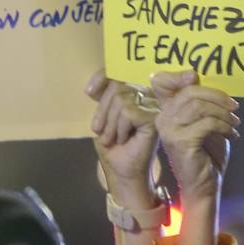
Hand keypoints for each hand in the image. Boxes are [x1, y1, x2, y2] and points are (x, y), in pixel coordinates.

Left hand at [85, 68, 158, 207]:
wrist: (122, 171)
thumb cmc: (113, 147)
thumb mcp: (102, 119)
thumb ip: (102, 99)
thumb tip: (94, 86)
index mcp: (131, 93)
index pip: (117, 74)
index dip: (102, 77)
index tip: (89, 92)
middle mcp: (144, 96)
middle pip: (117, 86)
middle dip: (103, 110)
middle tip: (101, 131)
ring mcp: (151, 106)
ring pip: (121, 99)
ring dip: (111, 123)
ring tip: (114, 138)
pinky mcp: (154, 118)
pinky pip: (129, 112)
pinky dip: (121, 128)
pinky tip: (125, 139)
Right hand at [150, 70, 237, 201]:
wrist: (204, 185)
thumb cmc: (206, 154)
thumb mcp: (205, 122)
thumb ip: (201, 103)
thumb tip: (204, 80)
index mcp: (166, 112)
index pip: (167, 85)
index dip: (180, 75)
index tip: (196, 75)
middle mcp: (163, 119)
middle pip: (189, 92)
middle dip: (216, 96)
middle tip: (234, 107)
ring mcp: (170, 130)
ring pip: (200, 107)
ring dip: (223, 113)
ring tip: (234, 123)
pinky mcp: (181, 141)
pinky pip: (208, 123)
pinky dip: (224, 126)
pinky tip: (232, 135)